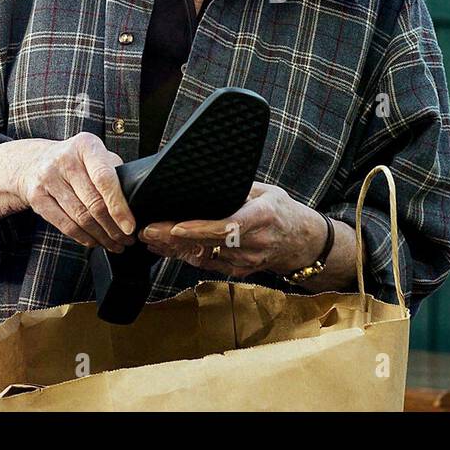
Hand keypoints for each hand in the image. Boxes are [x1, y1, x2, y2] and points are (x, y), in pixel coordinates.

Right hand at [0, 133, 134, 251]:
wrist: (34, 161)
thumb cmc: (77, 161)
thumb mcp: (96, 155)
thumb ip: (115, 172)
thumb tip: (137, 202)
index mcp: (86, 145)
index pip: (105, 178)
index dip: (119, 206)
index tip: (130, 226)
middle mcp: (64, 160)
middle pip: (93, 203)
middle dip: (114, 227)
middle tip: (127, 240)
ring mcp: (47, 178)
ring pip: (80, 217)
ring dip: (101, 236)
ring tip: (115, 244)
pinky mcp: (36, 198)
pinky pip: (65, 225)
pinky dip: (83, 237)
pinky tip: (95, 242)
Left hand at [137, 182, 327, 277]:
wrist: (302, 243)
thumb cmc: (282, 211)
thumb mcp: (266, 191)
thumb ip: (239, 188)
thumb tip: (208, 178)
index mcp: (261, 217)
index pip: (227, 226)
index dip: (199, 229)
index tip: (175, 226)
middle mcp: (253, 242)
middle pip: (208, 242)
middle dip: (173, 238)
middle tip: (147, 230)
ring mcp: (246, 260)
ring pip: (203, 255)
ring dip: (174, 247)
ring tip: (149, 237)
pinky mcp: (238, 270)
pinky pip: (207, 263)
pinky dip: (184, 255)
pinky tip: (166, 247)